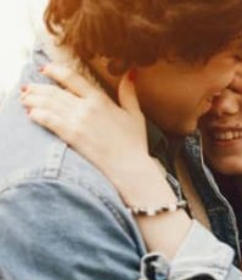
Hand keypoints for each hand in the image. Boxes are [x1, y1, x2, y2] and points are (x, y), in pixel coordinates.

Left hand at [21, 65, 169, 205]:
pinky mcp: (71, 135)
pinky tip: (31, 113)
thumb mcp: (135, 114)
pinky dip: (37, 114)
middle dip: (38, 88)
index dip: (55, 71)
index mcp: (100, 99)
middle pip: (54, 91)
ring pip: (48, 103)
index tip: (46, 69)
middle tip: (28, 87)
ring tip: (25, 98)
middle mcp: (86, 107)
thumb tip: (131, 73)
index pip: (72, 78)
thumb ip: (129, 93)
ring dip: (33, 99)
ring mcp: (78, 121)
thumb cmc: (134, 143)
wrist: (130, 166)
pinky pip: (48, 120)